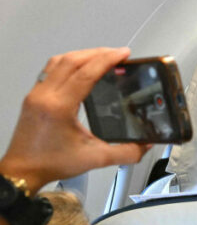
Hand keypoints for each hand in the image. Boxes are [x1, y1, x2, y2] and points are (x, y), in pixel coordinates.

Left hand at [0, 47, 150, 193]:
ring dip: (81, 55)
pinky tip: (80, 68)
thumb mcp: (95, 159)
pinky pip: (49, 69)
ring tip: (101, 57)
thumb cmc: (52, 164)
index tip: (123, 54)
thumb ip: (125, 152)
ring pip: (58, 61)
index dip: (107, 60)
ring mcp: (36, 94)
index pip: (85, 73)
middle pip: (71, 60)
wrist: (23, 171)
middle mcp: (45, 95)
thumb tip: (145, 145)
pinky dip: (68, 63)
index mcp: (59, 107)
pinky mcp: (32, 96)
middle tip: (117, 54)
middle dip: (97, 53)